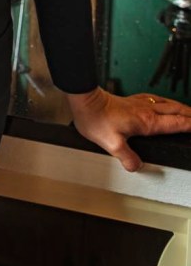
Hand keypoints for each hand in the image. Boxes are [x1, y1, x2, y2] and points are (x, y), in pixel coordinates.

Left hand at [66, 86, 190, 171]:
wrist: (86, 101)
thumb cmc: (96, 119)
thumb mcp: (112, 145)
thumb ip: (127, 158)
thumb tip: (136, 166)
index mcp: (146, 121)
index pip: (176, 123)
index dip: (190, 125)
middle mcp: (146, 110)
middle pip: (175, 110)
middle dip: (190, 115)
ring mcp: (139, 103)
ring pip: (167, 103)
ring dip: (180, 107)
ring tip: (188, 111)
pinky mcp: (131, 100)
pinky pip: (155, 99)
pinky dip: (166, 101)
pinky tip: (163, 102)